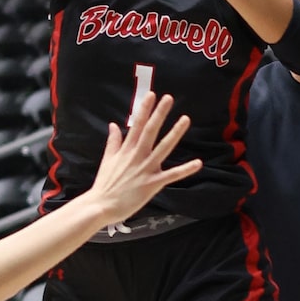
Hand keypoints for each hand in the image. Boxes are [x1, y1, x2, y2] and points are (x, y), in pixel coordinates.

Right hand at [86, 90, 199, 225]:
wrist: (101, 205)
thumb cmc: (105, 184)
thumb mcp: (107, 159)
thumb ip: (113, 141)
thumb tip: (113, 125)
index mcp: (126, 150)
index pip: (137, 125)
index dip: (144, 109)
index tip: (151, 95)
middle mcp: (137, 156)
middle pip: (150, 131)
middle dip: (159, 114)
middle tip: (169, 98)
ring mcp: (146, 169)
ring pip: (163, 148)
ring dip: (175, 133)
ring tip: (186, 119)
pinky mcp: (152, 184)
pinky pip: (171, 175)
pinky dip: (185, 170)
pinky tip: (198, 162)